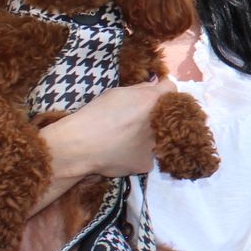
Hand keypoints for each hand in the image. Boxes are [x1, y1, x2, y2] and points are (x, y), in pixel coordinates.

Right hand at [39, 80, 178, 182]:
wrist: (79, 146)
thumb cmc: (95, 115)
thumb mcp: (118, 92)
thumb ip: (141, 89)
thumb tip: (154, 86)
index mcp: (154, 101)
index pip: (171, 88)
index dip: (162, 91)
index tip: (153, 96)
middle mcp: (161, 122)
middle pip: (168, 115)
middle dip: (157, 115)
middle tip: (138, 121)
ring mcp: (156, 146)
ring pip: (159, 138)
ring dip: (150, 137)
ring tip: (128, 140)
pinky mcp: (148, 165)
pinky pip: (147, 157)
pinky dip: (138, 155)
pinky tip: (123, 155)